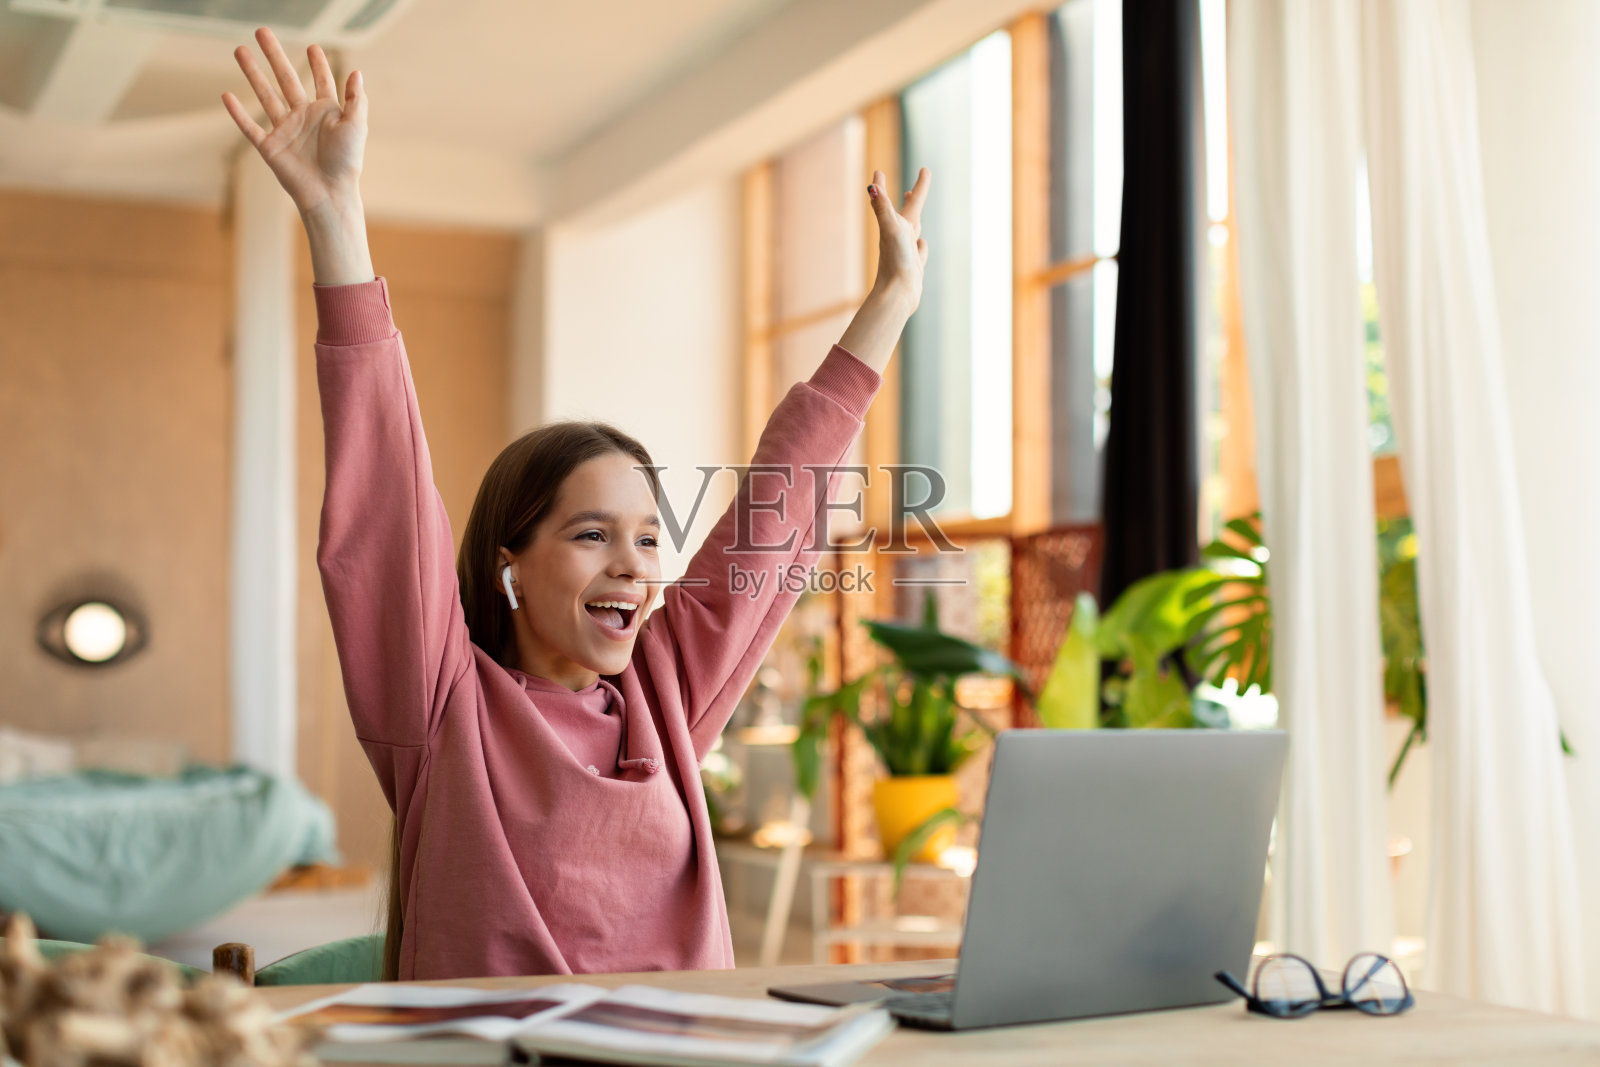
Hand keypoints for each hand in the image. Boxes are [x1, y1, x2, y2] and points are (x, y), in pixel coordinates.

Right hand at [222, 28, 366, 216]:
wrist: (329, 192)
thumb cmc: (347, 162)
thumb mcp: (355, 126)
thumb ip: (355, 100)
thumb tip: (357, 72)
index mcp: (326, 112)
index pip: (321, 81)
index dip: (318, 64)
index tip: (313, 47)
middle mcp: (304, 117)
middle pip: (286, 79)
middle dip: (274, 55)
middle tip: (262, 31)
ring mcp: (285, 130)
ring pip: (265, 95)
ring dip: (252, 73)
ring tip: (240, 50)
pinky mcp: (270, 147)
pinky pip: (250, 127)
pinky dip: (237, 114)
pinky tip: (226, 95)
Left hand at [866, 167, 930, 311]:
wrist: (898, 295)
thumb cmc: (895, 261)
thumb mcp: (891, 230)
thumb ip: (882, 208)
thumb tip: (871, 186)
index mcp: (894, 226)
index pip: (889, 200)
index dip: (882, 185)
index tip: (877, 171)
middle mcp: (899, 237)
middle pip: (907, 212)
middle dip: (912, 197)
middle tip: (912, 187)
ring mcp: (907, 252)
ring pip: (913, 231)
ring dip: (914, 219)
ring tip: (915, 212)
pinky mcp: (914, 267)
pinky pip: (919, 252)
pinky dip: (921, 246)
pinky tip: (921, 244)